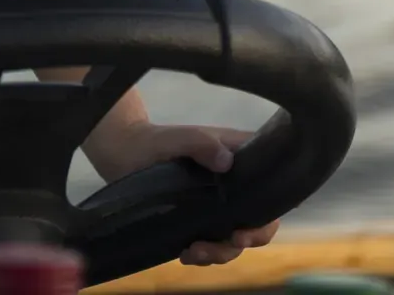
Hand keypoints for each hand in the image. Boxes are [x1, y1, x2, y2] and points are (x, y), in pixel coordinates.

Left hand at [84, 120, 281, 265]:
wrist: (123, 155)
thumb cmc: (154, 140)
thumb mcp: (177, 137)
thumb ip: (201, 142)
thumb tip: (226, 161)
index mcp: (238, 158)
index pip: (270, 184)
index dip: (270, 210)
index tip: (248, 226)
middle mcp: (232, 184)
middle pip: (258, 219)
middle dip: (250, 238)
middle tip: (232, 242)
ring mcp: (215, 205)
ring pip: (234, 237)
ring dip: (221, 252)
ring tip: (195, 251)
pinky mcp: (197, 220)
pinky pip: (211, 244)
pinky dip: (203, 255)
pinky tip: (184, 254)